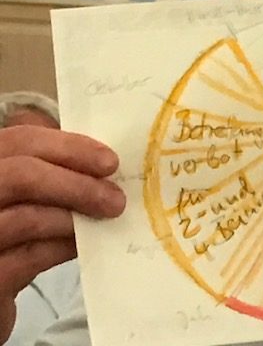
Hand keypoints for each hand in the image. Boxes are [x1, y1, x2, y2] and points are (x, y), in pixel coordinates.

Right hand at [0, 125, 125, 343]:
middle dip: (77, 183)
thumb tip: (99, 157)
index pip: (17, 140)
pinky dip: (64, 247)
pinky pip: (29, 257)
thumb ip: (46, 170)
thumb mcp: (21, 196)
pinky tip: (85, 243)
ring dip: (77, 216)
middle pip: (20, 174)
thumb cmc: (6, 237)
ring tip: (108, 219)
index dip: (67, 146)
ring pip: (27, 216)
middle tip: (116, 198)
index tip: (110, 161)